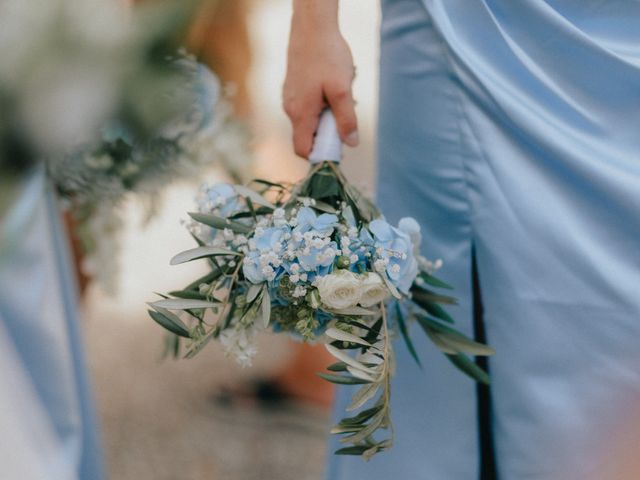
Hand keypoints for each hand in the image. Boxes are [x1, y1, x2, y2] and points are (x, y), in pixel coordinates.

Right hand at [283, 4, 357, 157]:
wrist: (311, 27)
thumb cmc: (327, 57)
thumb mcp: (342, 90)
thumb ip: (346, 119)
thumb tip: (350, 143)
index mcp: (301, 114)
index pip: (303, 150)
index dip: (319, 155)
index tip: (337, 148)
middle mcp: (290, 110)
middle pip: (307, 137)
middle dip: (327, 133)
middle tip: (344, 117)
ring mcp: (290, 98)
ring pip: (308, 121)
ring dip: (326, 117)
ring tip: (340, 97)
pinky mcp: (293, 89)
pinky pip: (307, 107)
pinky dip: (321, 105)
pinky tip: (332, 87)